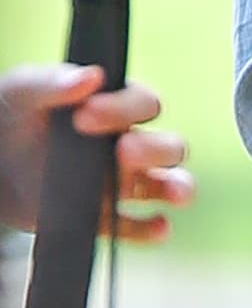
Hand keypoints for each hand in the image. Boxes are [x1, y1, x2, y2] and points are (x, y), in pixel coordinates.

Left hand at [0, 64, 195, 242]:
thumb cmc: (11, 115)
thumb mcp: (22, 91)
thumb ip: (51, 81)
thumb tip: (89, 77)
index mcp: (113, 106)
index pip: (143, 103)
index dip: (124, 108)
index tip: (85, 115)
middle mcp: (126, 143)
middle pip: (168, 146)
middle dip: (154, 149)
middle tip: (122, 150)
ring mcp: (118, 182)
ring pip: (167, 183)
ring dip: (178, 187)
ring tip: (172, 193)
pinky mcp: (101, 216)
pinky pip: (136, 227)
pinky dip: (151, 229)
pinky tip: (156, 227)